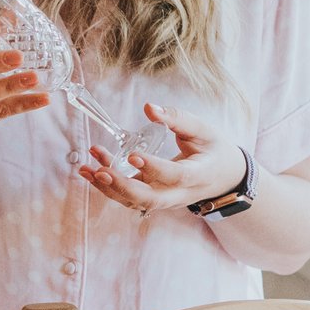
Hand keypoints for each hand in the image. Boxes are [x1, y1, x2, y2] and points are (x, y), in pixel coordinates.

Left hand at [79, 102, 245, 214]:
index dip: (153, 168)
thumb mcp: (203, 130)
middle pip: (150, 199)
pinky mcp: (153, 198)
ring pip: (135, 202)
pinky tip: (90, 171)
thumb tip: (149, 108)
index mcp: (198, 175)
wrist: (223, 177)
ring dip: (108, 187)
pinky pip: (128, 198)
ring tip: (87, 168)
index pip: (175, 176)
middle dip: (123, 187)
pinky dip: (107, 187)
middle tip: (101, 170)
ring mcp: (165, 200)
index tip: (133, 155)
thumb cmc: (213, 150)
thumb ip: (177, 118)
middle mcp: (180, 194)